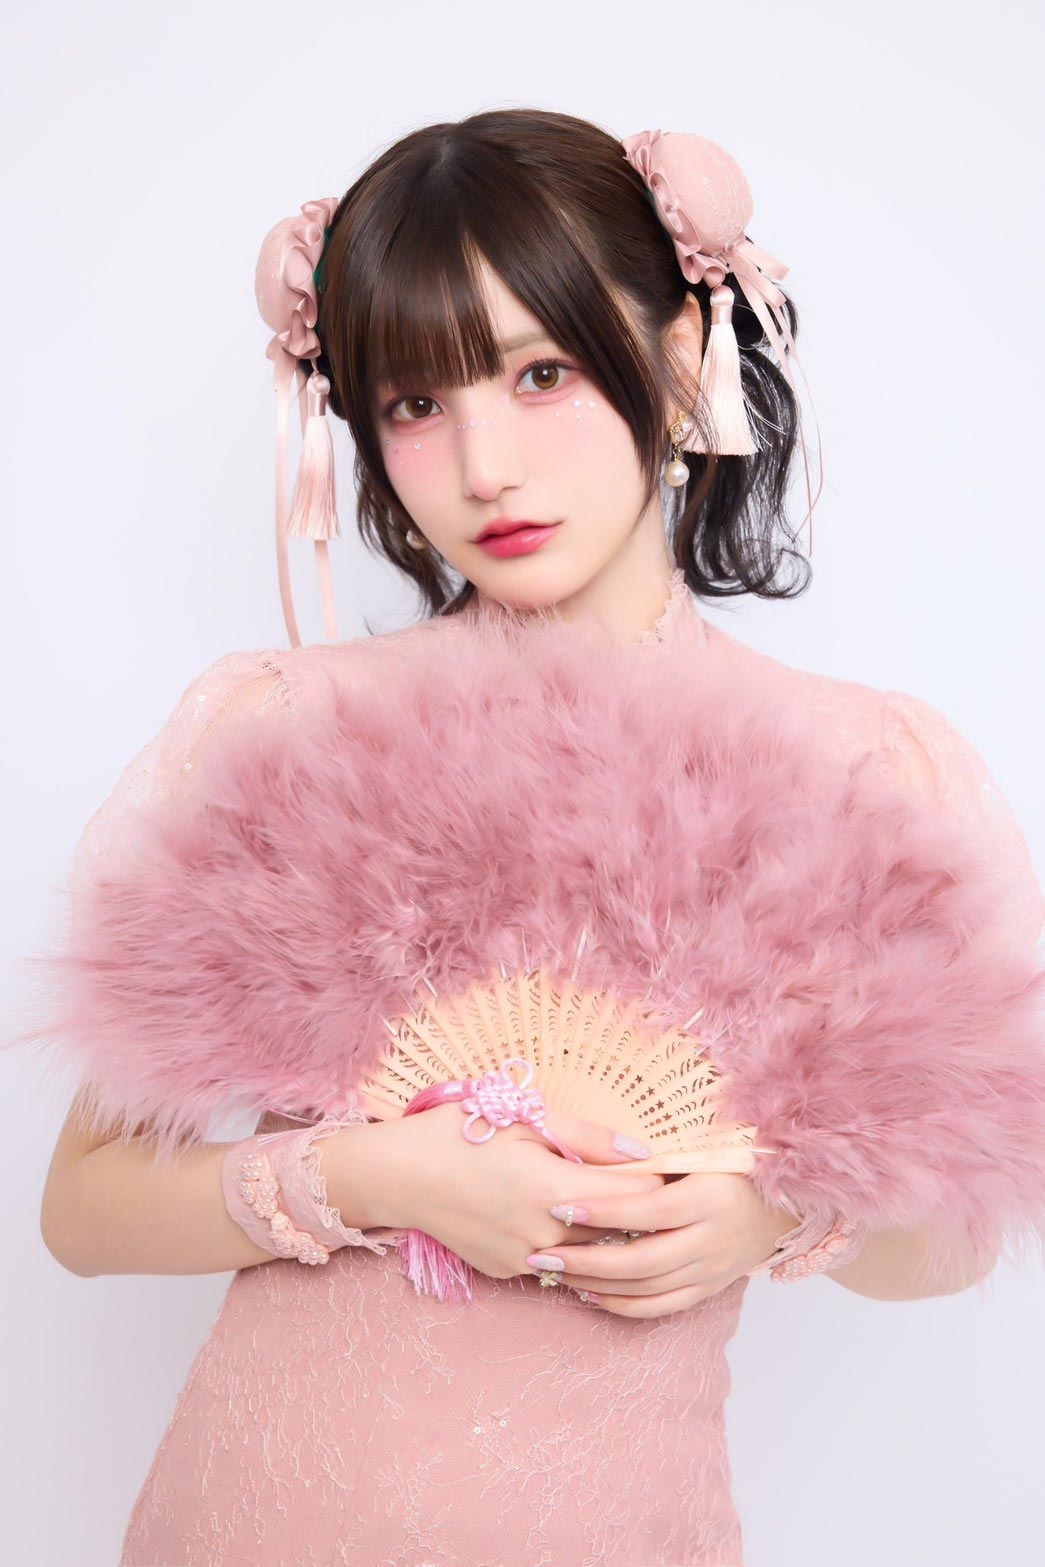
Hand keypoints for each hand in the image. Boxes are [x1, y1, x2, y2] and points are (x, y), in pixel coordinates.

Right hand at [369, 1103, 666, 1280]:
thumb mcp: (525, 1119)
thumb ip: (589, 1137)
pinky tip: (558, 1219)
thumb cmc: (460, 1133)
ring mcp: (524, 1259)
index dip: (658, 1182)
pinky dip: (565, 1245)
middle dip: (636, 1211)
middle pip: (617, 1231)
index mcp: (554, 1189)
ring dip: (603, 1233)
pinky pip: (552, 1263)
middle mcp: (545, 1234)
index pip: (635, 1197)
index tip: (670, 1168)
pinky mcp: (506, 1271)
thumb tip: (642, 1152)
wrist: (397, 1175)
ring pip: (587, 1253)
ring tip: (609, 1206)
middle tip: (648, 1186)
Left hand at [526, 1172, 798, 1317]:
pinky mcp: (707, 1289)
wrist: (784, 1203)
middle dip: (586, 1260)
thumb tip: (596, 1155)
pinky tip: (590, 1294)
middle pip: (642, 1261)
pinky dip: (623, 1305)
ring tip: (555, 1272)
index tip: (561, 1205)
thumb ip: (654, 1158)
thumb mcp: (700, 1151)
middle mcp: (712, 1240)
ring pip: (647, 1288)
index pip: (649, 1211)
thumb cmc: (731, 1164)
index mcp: (709, 1198)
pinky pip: (661, 1307)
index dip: (604, 1211)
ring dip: (596, 1283)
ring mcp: (711, 1270)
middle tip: (543, 1252)